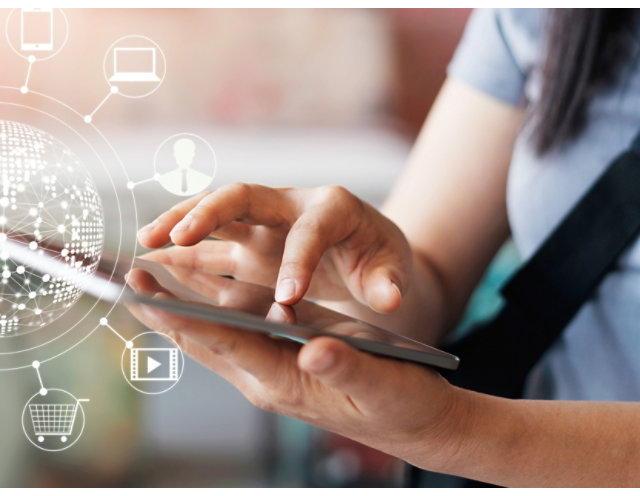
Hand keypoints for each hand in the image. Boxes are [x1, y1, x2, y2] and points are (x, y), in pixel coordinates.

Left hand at [125, 284, 465, 470]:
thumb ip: (348, 367)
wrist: (413, 422)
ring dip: (177, 310)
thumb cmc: (401, 404)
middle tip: (126, 280)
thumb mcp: (383, 384)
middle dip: (163, 311)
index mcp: (286, 383)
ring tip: (147, 280)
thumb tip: (314, 350)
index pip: (224, 345)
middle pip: (203, 342)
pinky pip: (232, 337)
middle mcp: (267, 379)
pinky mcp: (278, 365)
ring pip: (212, 338)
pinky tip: (195, 294)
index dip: (182, 318)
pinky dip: (206, 313)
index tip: (143, 295)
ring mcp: (269, 373)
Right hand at [137, 184, 412, 312]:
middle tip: (180, 236)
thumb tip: (388, 298)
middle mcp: (291, 207)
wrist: (368, 251)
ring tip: (145, 243)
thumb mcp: (393, 269)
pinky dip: (183, 253)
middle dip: (210, 213)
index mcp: (332, 208)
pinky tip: (153, 261)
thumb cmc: (381, 257)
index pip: (309, 230)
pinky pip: (212, 246)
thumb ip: (389, 282)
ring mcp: (265, 226)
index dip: (299, 261)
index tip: (288, 296)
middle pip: (243, 197)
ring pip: (216, 216)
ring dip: (180, 224)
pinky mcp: (251, 246)